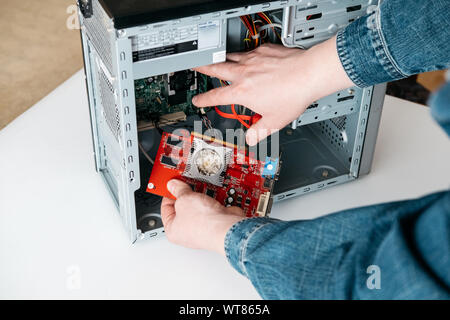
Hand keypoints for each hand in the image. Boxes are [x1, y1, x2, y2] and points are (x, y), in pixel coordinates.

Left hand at [161, 179, 245, 254]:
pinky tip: (211, 191)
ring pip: (198, 206)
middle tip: (187, 182)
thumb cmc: (204, 223)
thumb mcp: (184, 199)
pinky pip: (211, 208)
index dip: (168, 193)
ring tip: (199, 184)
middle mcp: (187, 232)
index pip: (166, 208)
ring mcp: (203, 227)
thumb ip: (177, 190)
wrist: (227, 227)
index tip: (173, 183)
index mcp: (173, 230)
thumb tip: (173, 185)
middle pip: (182, 207)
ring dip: (199, 195)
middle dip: (186, 193)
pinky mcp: (216, 222)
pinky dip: (212, 199)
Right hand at [193, 36, 353, 144]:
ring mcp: (253, 60)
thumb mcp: (275, 120)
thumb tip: (251, 138)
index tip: (197, 100)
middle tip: (195, 65)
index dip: (203, 100)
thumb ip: (259, 131)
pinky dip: (245, 55)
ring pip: (231, 57)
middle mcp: (244, 74)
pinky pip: (249, 51)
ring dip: (222, 59)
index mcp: (242, 92)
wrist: (309, 73)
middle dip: (202, 68)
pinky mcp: (263, 50)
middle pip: (216, 68)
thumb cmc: (293, 95)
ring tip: (217, 59)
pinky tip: (249, 58)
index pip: (216, 96)